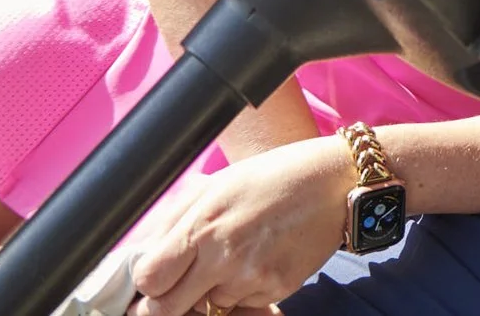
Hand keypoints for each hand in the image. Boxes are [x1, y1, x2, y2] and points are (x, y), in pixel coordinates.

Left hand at [128, 137, 350, 315]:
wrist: (337, 181)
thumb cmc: (273, 177)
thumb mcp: (216, 185)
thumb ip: (173, 222)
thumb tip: (142, 257)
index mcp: (202, 223)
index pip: (148, 279)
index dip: (147, 283)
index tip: (156, 276)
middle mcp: (223, 254)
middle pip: (167, 309)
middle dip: (167, 302)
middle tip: (180, 286)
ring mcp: (251, 275)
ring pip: (208, 307)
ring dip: (212, 292)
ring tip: (236, 257)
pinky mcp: (277, 288)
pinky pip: (244, 303)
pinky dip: (245, 290)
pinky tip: (260, 259)